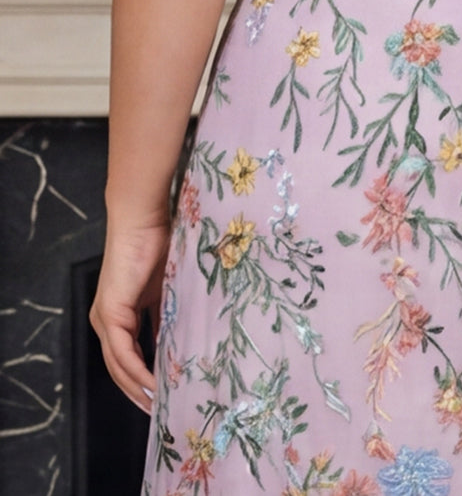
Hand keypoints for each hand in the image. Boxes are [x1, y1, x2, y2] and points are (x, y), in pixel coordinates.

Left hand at [90, 220, 169, 411]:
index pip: (129, 354)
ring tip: (161, 406)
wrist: (144, 217)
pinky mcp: (110, 314)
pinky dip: (138, 372)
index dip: (145, 376)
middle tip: (163, 411)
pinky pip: (123, 354)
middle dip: (140, 392)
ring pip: (119, 366)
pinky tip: (155, 385)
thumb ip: (171, 308)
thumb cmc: (160, 240)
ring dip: (139, 388)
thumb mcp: (169, 284)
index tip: (165, 393)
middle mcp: (107, 319)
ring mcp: (105, 318)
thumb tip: (189, 334)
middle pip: (120, 368)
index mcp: (121, 312)